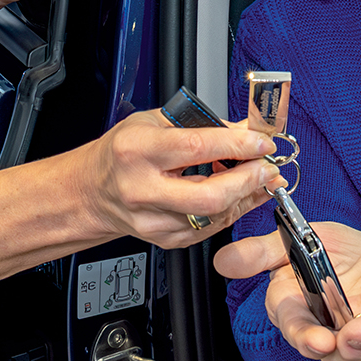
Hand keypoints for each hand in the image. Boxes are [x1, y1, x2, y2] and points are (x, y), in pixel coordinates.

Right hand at [79, 110, 286, 249]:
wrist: (93, 190)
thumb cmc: (122, 152)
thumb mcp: (156, 121)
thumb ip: (203, 124)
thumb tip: (245, 127)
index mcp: (138, 150)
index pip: (197, 148)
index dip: (237, 145)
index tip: (261, 141)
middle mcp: (143, 188)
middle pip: (209, 196)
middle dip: (248, 180)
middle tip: (267, 167)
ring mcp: (152, 219)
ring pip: (213, 217)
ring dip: (245, 197)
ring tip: (260, 180)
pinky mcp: (163, 238)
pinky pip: (208, 229)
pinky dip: (230, 212)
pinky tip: (240, 197)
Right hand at [214, 222, 360, 360]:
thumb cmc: (325, 249)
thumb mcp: (292, 241)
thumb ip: (260, 253)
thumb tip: (222, 260)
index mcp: (299, 310)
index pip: (297, 331)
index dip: (306, 339)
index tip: (319, 341)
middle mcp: (330, 326)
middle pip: (333, 352)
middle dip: (345, 347)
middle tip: (354, 334)